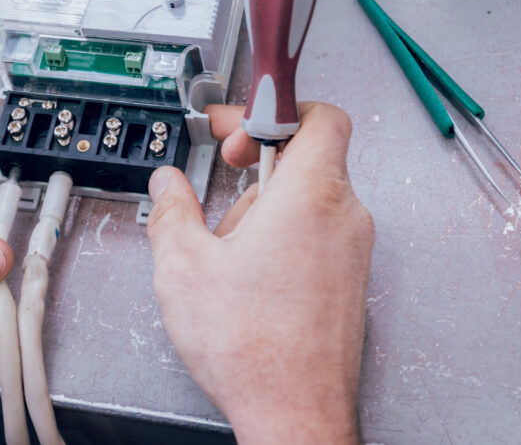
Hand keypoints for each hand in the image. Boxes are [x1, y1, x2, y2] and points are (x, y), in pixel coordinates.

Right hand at [146, 102, 372, 443]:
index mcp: (310, 197)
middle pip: (308, 154)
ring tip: (228, 243)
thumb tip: (169, 184)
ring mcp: (352, 250)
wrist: (296, 415)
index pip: (319, 115)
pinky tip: (247, 271)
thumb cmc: (255, 350)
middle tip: (224, 177)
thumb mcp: (183, 266)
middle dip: (258, 161)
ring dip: (266, 203)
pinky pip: (317, 231)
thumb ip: (172, 209)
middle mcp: (343, 217)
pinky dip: (282, 233)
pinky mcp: (348, 279)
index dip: (273, 108)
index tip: (236, 122)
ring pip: (309, 196)